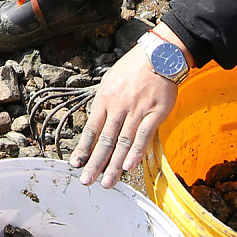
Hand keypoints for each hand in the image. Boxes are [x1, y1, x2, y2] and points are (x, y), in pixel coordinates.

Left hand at [70, 24, 183, 187]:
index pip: (91, 129)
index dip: (83, 148)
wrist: (160, 54)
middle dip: (95, 163)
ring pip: (123, 142)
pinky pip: (144, 135)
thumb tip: (97, 122)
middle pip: (105, 140)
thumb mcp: (111, 81)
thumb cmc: (134, 68)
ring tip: (107, 182)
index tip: (76, 164)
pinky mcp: (155, 113)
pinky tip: (129, 166)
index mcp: (105, 99)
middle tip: (87, 181)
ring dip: (113, 165)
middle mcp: (118, 107)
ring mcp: (137, 110)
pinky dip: (136, 152)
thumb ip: (105, 103)